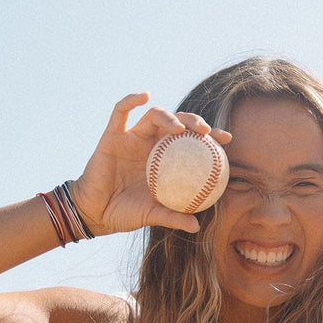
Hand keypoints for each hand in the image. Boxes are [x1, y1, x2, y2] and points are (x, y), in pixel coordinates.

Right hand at [68, 93, 231, 235]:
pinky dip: (130, 100)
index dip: (211, 137)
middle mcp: (151, 144)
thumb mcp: (152, 215)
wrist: (95, 213)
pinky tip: (143, 96)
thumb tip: (196, 227)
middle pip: (177, 123)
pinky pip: (120, 112)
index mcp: (165, 160)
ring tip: (179, 129)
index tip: (227, 139)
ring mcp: (132, 137)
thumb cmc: (125, 213)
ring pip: (154, 115)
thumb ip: (173, 217)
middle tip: (206, 131)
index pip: (192, 143)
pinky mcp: (112, 135)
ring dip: (168, 117)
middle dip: (194, 122)